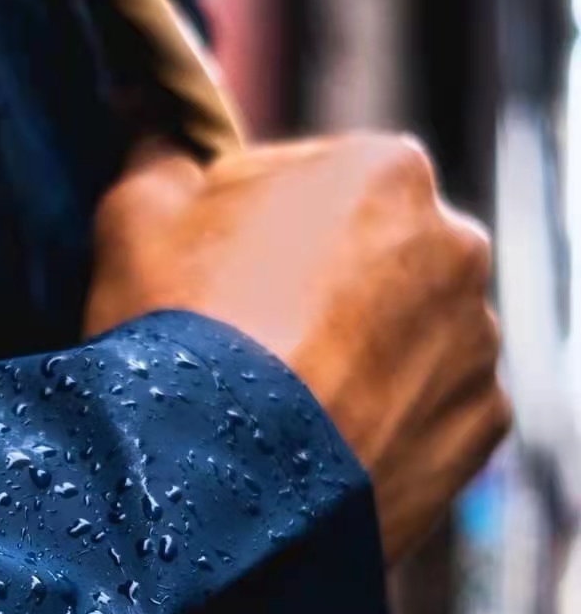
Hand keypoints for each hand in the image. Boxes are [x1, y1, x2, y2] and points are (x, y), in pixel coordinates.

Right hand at [84, 133, 510, 564]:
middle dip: (317, 291)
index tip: (212, 282)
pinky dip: (383, 424)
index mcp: (383, 170)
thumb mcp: (136, 220)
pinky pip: (427, 413)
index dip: (249, 231)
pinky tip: (319, 449)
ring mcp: (475, 343)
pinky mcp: (478, 429)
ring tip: (281, 410)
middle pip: (370, 259)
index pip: (311, 183)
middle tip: (244, 350)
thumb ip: (154, 154)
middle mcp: (455, 245)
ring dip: (357, 358)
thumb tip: (150, 121)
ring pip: (405, 337)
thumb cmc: (177, 338)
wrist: (217, 491)